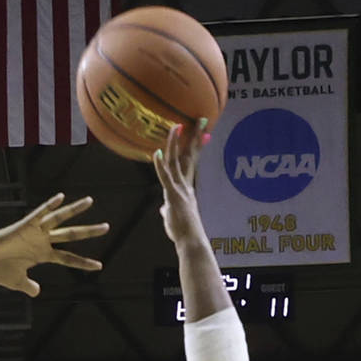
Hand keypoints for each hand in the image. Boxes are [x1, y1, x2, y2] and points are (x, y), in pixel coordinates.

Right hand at [0, 194, 106, 295]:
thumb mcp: (17, 282)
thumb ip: (29, 286)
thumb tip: (37, 292)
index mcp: (42, 254)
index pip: (68, 258)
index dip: (83, 263)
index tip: (99, 266)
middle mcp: (42, 240)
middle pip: (71, 235)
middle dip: (89, 232)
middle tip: (107, 227)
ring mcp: (35, 232)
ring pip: (59, 219)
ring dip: (74, 210)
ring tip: (90, 201)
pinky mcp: (24, 225)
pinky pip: (39, 213)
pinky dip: (49, 206)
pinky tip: (60, 197)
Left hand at [154, 120, 209, 247]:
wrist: (190, 242)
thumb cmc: (183, 233)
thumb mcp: (173, 218)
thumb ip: (168, 209)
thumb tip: (163, 208)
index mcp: (186, 189)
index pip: (191, 163)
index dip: (196, 146)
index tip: (204, 132)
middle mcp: (185, 185)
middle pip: (189, 156)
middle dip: (194, 136)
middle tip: (201, 118)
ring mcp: (180, 189)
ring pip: (176, 161)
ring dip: (175, 143)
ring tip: (176, 126)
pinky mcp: (173, 196)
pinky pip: (165, 178)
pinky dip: (160, 166)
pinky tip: (157, 153)